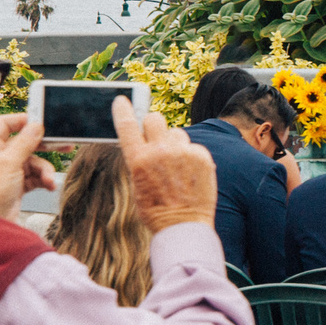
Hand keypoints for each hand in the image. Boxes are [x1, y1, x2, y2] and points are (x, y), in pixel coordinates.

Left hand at [0, 112, 58, 220]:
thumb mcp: (9, 163)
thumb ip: (24, 143)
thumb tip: (36, 126)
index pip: (5, 124)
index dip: (22, 121)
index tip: (40, 122)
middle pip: (25, 142)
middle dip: (44, 145)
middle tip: (63, 143)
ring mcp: (8, 170)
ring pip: (34, 161)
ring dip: (45, 169)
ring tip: (49, 179)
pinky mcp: (17, 184)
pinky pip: (35, 176)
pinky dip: (43, 180)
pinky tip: (48, 185)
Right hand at [115, 96, 217, 232]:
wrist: (183, 226)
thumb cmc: (156, 210)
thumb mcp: (138, 183)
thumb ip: (142, 158)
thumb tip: (146, 142)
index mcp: (138, 159)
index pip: (127, 125)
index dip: (124, 110)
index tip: (122, 99)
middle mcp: (160, 151)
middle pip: (154, 119)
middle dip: (153, 127)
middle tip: (156, 139)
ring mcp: (184, 152)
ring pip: (176, 133)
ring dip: (174, 143)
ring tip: (176, 167)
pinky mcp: (203, 156)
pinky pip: (193, 146)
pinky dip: (191, 155)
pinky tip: (190, 173)